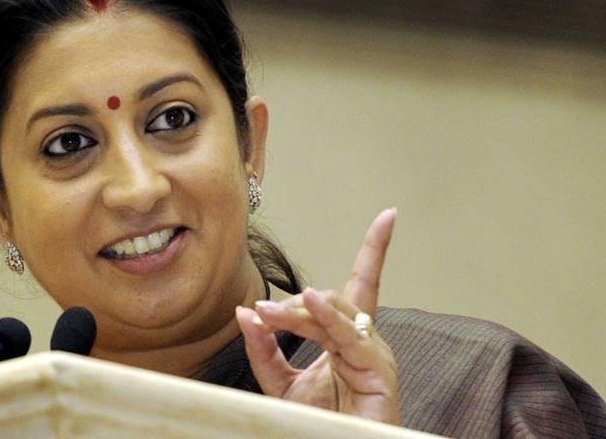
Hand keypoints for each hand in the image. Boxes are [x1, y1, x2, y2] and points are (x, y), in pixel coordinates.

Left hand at [235, 208, 399, 424]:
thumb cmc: (316, 424)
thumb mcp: (280, 385)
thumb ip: (264, 350)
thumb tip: (245, 312)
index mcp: (346, 337)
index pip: (362, 282)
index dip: (375, 249)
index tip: (389, 216)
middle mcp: (364, 339)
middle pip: (331, 300)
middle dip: (294, 304)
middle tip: (261, 314)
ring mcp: (374, 354)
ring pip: (335, 314)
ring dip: (298, 312)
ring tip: (269, 314)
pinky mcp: (379, 372)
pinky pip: (348, 337)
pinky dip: (327, 318)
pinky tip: (308, 305)